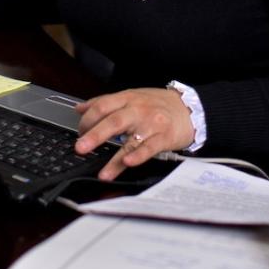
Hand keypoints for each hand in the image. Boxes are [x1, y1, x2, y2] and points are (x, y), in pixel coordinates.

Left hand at [75, 88, 194, 180]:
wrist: (189, 109)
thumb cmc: (157, 104)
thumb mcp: (131, 97)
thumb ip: (105, 102)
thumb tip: (79, 108)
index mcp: (127, 99)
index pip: (103, 105)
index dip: (88, 119)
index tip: (79, 132)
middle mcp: (138, 110)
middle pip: (113, 121)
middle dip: (94, 135)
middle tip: (80, 148)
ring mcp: (151, 124)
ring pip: (130, 140)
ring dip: (115, 158)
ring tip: (103, 172)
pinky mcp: (164, 138)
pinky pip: (149, 148)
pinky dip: (138, 156)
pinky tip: (128, 163)